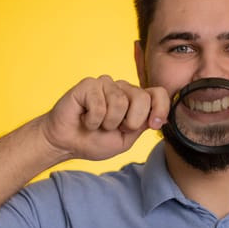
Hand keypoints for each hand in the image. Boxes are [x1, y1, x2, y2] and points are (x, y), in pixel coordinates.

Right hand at [41, 75, 168, 160]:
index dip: (160, 108)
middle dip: (129, 122)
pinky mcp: (89, 84)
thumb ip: (143, 126)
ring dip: (107, 123)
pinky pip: (99, 104)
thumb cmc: (94, 140)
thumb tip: (162, 118)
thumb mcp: (126, 139)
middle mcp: (123, 89)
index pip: (158, 94)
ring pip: (119, 102)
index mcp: (135, 100)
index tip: (154, 124)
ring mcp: (106, 84)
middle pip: (142, 98)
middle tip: (113, 128)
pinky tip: (85, 119)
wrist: (66, 143)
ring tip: (96, 123)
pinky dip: (92, 120)